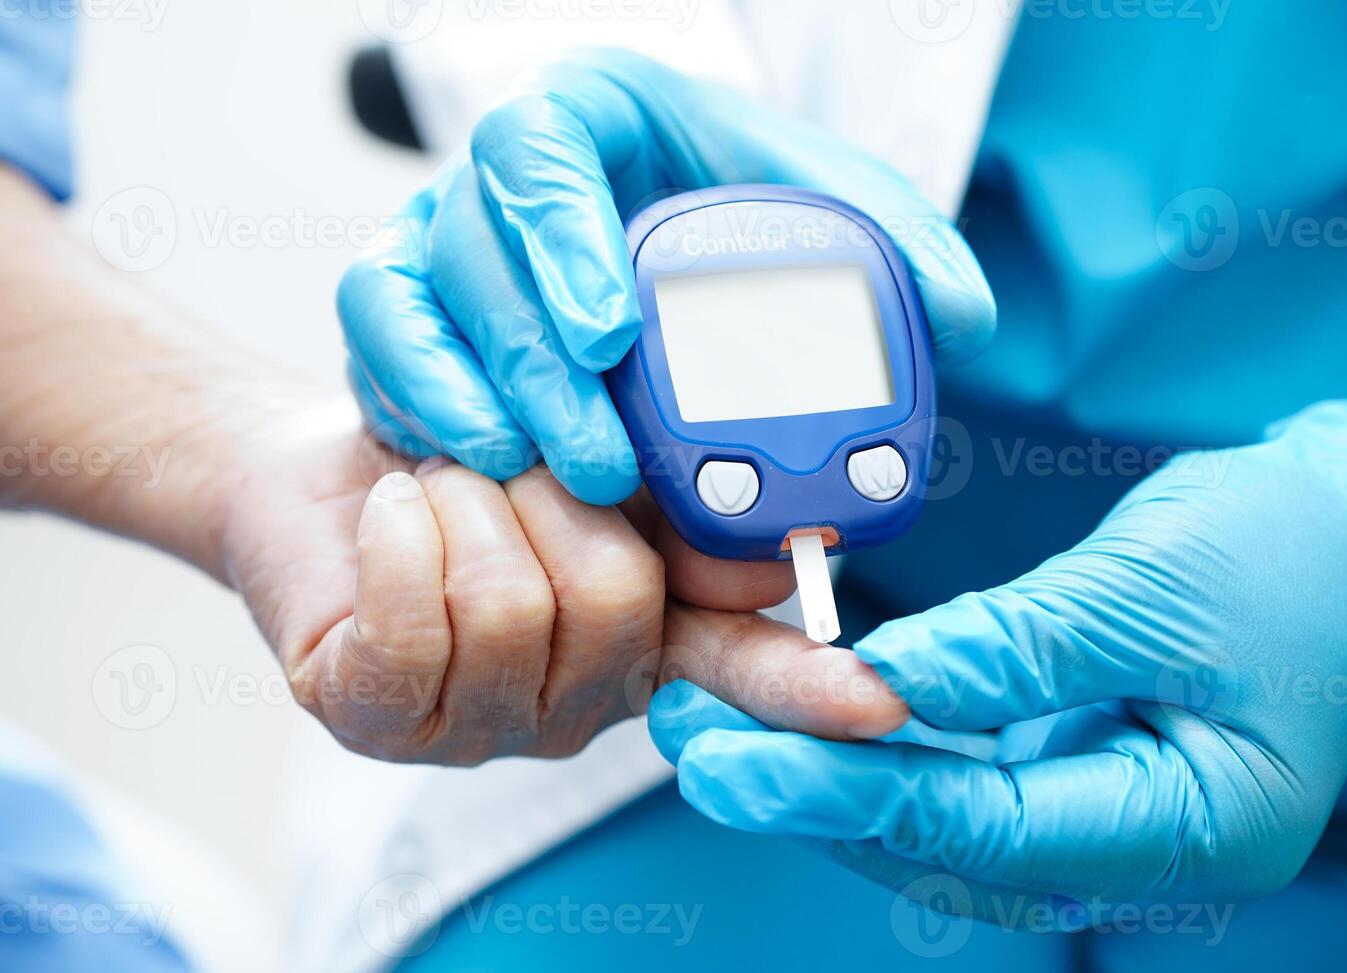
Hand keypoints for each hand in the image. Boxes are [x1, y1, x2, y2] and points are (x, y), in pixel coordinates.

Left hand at [221, 402, 907, 763]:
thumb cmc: (464, 444)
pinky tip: (392, 510)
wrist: (326, 465)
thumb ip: (681, 502)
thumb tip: (767, 567)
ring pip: (515, 608)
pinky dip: (399, 537)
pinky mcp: (378, 717)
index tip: (878, 702)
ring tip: (440, 479)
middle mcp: (575, 697)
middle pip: (621, 601)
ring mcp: (479, 722)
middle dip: (548, 485)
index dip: (807, 690)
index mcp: (646, 633)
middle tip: (504, 452)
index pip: (743, 671)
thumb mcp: (586, 453)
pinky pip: (414, 628)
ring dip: (466, 498)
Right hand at [338, 47, 993, 504]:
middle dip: (534, 364)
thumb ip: (891, 247)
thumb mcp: (815, 205)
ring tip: (548, 481)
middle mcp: (494, 180)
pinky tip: (487, 471)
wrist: (657, 238)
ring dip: (472, 402)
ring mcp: (437, 244)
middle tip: (604, 461)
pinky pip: (381, 358)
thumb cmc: (723, 211)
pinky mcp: (407, 314)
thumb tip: (963, 315)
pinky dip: (424, 413)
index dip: (560, 236)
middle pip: (470, 249)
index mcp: (582, 115)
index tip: (611, 327)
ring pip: (404, 309)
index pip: (536, 147)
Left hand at [650, 394, 1346, 921]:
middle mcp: (1146, 841)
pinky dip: (891, 741)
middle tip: (696, 745)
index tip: (732, 766)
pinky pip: (969, 768)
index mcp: (1193, 825)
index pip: (984, 830)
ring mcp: (1115, 804)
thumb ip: (1012, 647)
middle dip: (816, 797)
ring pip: (947, 814)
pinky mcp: (1087, 756)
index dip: (847, 798)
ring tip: (727, 726)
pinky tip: (815, 707)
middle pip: (949, 841)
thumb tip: (873, 684)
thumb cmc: (1296, 552)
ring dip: (837, 772)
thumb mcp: (1152, 588)